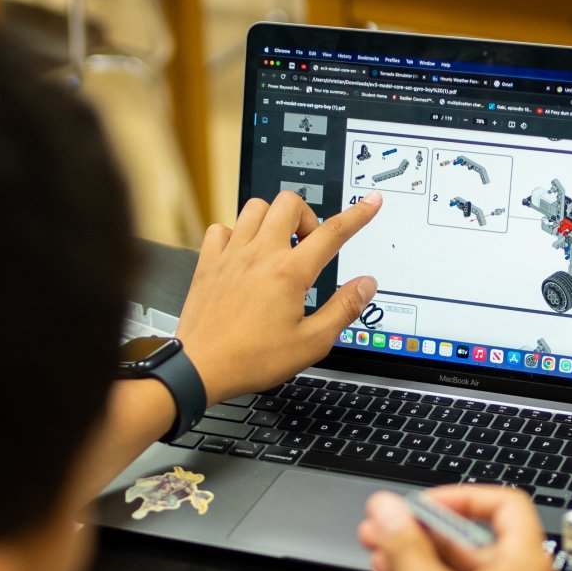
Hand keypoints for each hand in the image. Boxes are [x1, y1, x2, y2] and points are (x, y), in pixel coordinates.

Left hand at [174, 191, 380, 404]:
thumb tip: (365, 285)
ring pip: (256, 207)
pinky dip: (235, 234)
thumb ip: (343, 309)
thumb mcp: (311, 343)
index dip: (358, 214)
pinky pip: (221, 228)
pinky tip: (243, 254)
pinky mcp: (208, 263)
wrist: (200, 368)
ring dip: (273, 219)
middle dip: (307, 216)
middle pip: (290, 203)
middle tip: (309, 244)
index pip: (333, 233)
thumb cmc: (252, 359)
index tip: (370, 203)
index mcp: (289, 273)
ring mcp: (231, 255)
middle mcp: (260, 255)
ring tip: (279, 245)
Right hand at [358, 486, 555, 570]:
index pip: (504, 505)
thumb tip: (388, 509)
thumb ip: (404, 544)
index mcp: (526, 564)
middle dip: (422, 530)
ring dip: (416, 557)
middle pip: (473, 540)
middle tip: (385, 524)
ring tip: (376, 546)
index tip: (423, 504)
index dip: (462, 496)